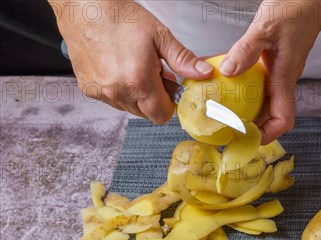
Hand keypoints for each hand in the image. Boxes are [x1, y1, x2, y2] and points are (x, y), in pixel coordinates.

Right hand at [50, 0, 214, 123]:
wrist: (84, 6)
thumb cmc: (118, 16)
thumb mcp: (159, 36)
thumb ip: (183, 60)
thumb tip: (204, 73)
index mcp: (138, 82)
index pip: (161, 115)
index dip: (169, 103)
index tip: (169, 88)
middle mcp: (117, 92)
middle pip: (146, 113)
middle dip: (153, 98)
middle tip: (153, 72)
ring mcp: (101, 92)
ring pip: (129, 108)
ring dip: (136, 94)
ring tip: (134, 67)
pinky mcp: (89, 89)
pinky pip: (112, 100)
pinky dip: (119, 89)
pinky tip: (118, 68)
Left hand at [219, 0, 320, 143]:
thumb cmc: (294, 10)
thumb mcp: (265, 27)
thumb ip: (245, 50)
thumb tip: (227, 72)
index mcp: (285, 77)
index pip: (283, 119)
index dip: (268, 135)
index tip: (247, 138)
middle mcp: (284, 80)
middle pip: (270, 116)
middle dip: (251, 126)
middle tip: (225, 128)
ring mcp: (280, 73)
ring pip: (264, 101)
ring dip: (246, 109)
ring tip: (223, 112)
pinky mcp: (275, 64)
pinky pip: (260, 84)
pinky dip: (244, 89)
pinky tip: (226, 82)